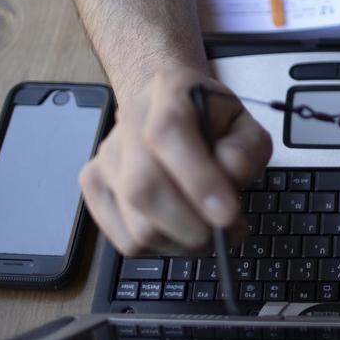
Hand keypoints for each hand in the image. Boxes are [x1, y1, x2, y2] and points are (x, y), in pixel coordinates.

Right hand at [79, 68, 271, 255]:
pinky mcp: (94, 187)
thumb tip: (229, 179)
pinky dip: (162, 247)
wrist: (167, 108)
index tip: (228, 214)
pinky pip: (127, 240)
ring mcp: (106, 156)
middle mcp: (128, 122)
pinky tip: (181, 230)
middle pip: (143, 188)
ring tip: (209, 231)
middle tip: (228, 232)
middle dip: (193, 228)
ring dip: (183, 242)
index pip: (169, 135)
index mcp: (169, 92)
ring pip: (136, 225)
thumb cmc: (209, 120)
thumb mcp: (244, 124)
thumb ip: (245, 149)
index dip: (198, 180)